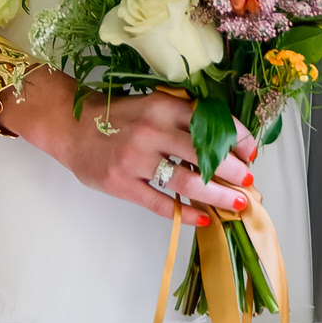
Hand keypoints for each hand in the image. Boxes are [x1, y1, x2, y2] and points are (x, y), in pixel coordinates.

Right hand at [10, 77, 257, 220]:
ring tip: (236, 203)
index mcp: (162, 106)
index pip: (209, 121)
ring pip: (187, 182)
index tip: (251, 151)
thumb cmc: (117, 116)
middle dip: (233, 170)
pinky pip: (160, 203)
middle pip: (203, 154)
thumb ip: (182, 117)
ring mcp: (136, 160)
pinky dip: (184, 213)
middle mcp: (152, 131)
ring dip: (217, 194)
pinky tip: (203, 218)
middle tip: (249, 181)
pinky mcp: (123, 185)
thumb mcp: (152, 104)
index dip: (236, 138)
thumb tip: (224, 140)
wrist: (70, 126)